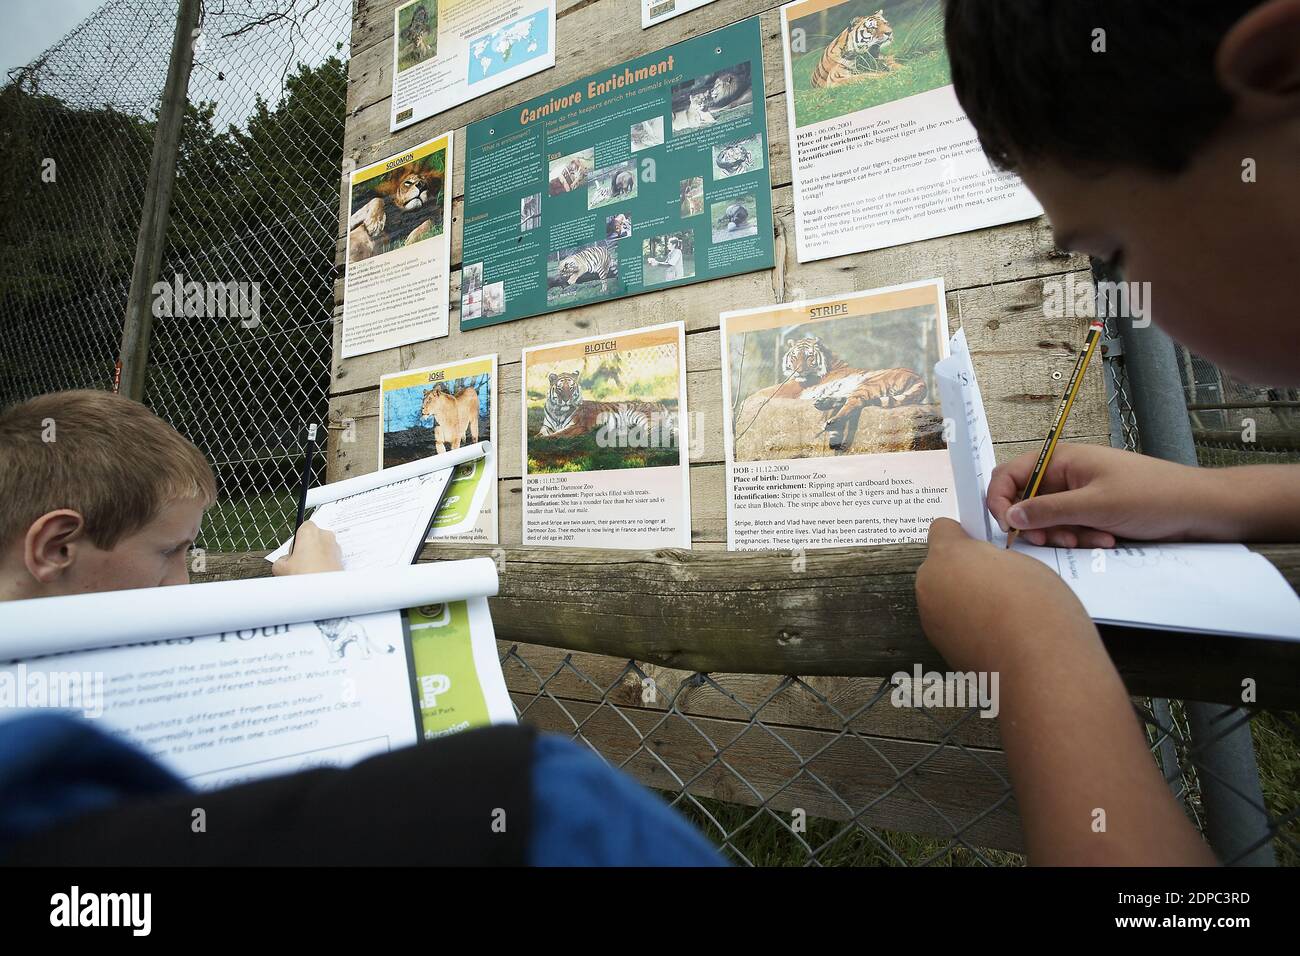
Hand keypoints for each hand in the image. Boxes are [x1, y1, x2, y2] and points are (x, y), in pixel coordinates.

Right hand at [272, 522, 342, 575]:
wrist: (324, 593)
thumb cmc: (304, 577)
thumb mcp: (280, 567)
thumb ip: (281, 559)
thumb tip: (285, 561)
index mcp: (310, 531)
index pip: (303, 527)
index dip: (297, 541)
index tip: (293, 553)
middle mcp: (326, 535)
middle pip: (314, 538)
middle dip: (307, 548)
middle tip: (300, 564)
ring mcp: (336, 547)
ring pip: (323, 549)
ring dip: (316, 557)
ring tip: (309, 572)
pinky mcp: (342, 558)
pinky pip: (330, 558)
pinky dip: (325, 564)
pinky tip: (318, 576)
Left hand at [915, 518, 1096, 671]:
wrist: (1041, 669)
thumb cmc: (1037, 608)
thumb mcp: (1021, 561)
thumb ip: (992, 555)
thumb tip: (987, 564)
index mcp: (946, 555)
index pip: (943, 529)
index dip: (966, 535)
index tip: (986, 544)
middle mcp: (929, 587)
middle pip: (941, 566)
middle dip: (965, 570)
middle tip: (1002, 580)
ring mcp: (932, 621)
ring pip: (946, 597)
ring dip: (966, 599)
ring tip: (1006, 612)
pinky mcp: (942, 650)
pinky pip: (953, 625)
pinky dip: (970, 626)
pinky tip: (1000, 634)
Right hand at [988, 443, 1217, 547]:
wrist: (1200, 510)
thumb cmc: (1153, 496)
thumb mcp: (1095, 505)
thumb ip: (1048, 511)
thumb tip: (1009, 515)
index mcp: (1062, 460)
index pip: (1009, 474)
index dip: (1000, 499)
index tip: (1007, 526)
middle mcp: (1067, 475)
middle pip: (1026, 501)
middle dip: (1038, 525)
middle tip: (1057, 541)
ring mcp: (1080, 495)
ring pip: (1050, 520)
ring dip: (1064, 535)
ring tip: (1093, 541)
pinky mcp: (1094, 514)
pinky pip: (1072, 529)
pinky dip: (1082, 538)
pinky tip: (1105, 541)